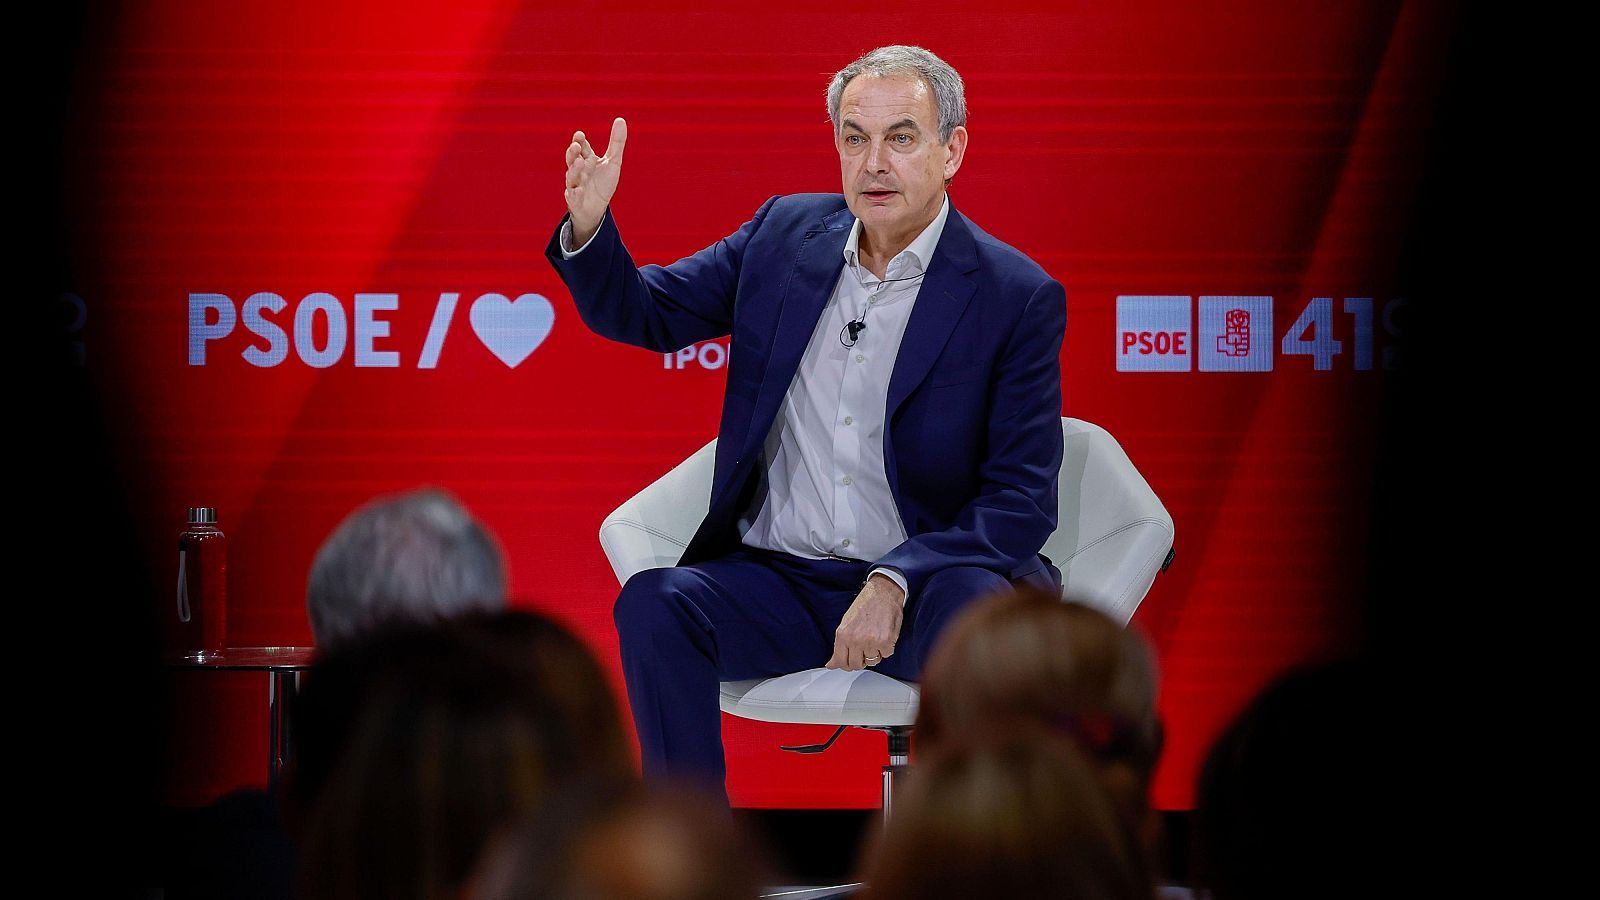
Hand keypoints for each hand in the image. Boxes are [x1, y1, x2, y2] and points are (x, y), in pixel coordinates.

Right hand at [563, 116, 626, 247]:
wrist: (596, 208)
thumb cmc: (603, 183)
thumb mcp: (613, 161)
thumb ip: (617, 142)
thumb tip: (620, 119)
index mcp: (586, 159)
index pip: (581, 148)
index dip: (580, 141)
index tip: (580, 135)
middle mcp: (578, 171)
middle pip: (572, 159)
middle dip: (573, 152)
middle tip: (576, 145)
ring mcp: (575, 185)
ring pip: (572, 177)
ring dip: (574, 170)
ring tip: (579, 162)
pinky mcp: (575, 200)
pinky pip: (573, 197)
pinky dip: (575, 194)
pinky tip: (578, 190)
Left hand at [825, 574, 904, 670]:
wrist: (883, 592)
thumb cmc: (865, 605)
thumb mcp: (845, 624)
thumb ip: (839, 646)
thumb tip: (831, 664)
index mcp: (843, 635)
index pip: (841, 662)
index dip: (846, 665)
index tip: (849, 663)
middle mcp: (856, 639)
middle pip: (856, 665)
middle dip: (860, 661)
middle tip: (864, 651)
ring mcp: (872, 641)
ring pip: (872, 661)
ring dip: (874, 653)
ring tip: (875, 638)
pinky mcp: (887, 641)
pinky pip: (886, 654)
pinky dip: (886, 648)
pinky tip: (884, 635)